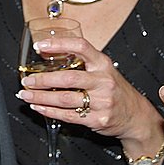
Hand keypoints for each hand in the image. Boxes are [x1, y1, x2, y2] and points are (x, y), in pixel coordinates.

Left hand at [18, 36, 163, 143]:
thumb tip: (49, 54)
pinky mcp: (98, 119)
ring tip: (27, 95)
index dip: (59, 44)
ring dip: (41, 97)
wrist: (136, 116)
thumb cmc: (115, 90)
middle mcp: (103, 81)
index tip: (40, 46)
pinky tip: (39, 107)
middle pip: (68, 78)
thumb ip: (83, 63)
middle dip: (43, 79)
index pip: (81, 47)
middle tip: (27, 81)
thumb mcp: (104, 70)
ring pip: (65, 99)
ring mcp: (102, 102)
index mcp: (103, 64)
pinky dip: (49, 111)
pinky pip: (68, 116)